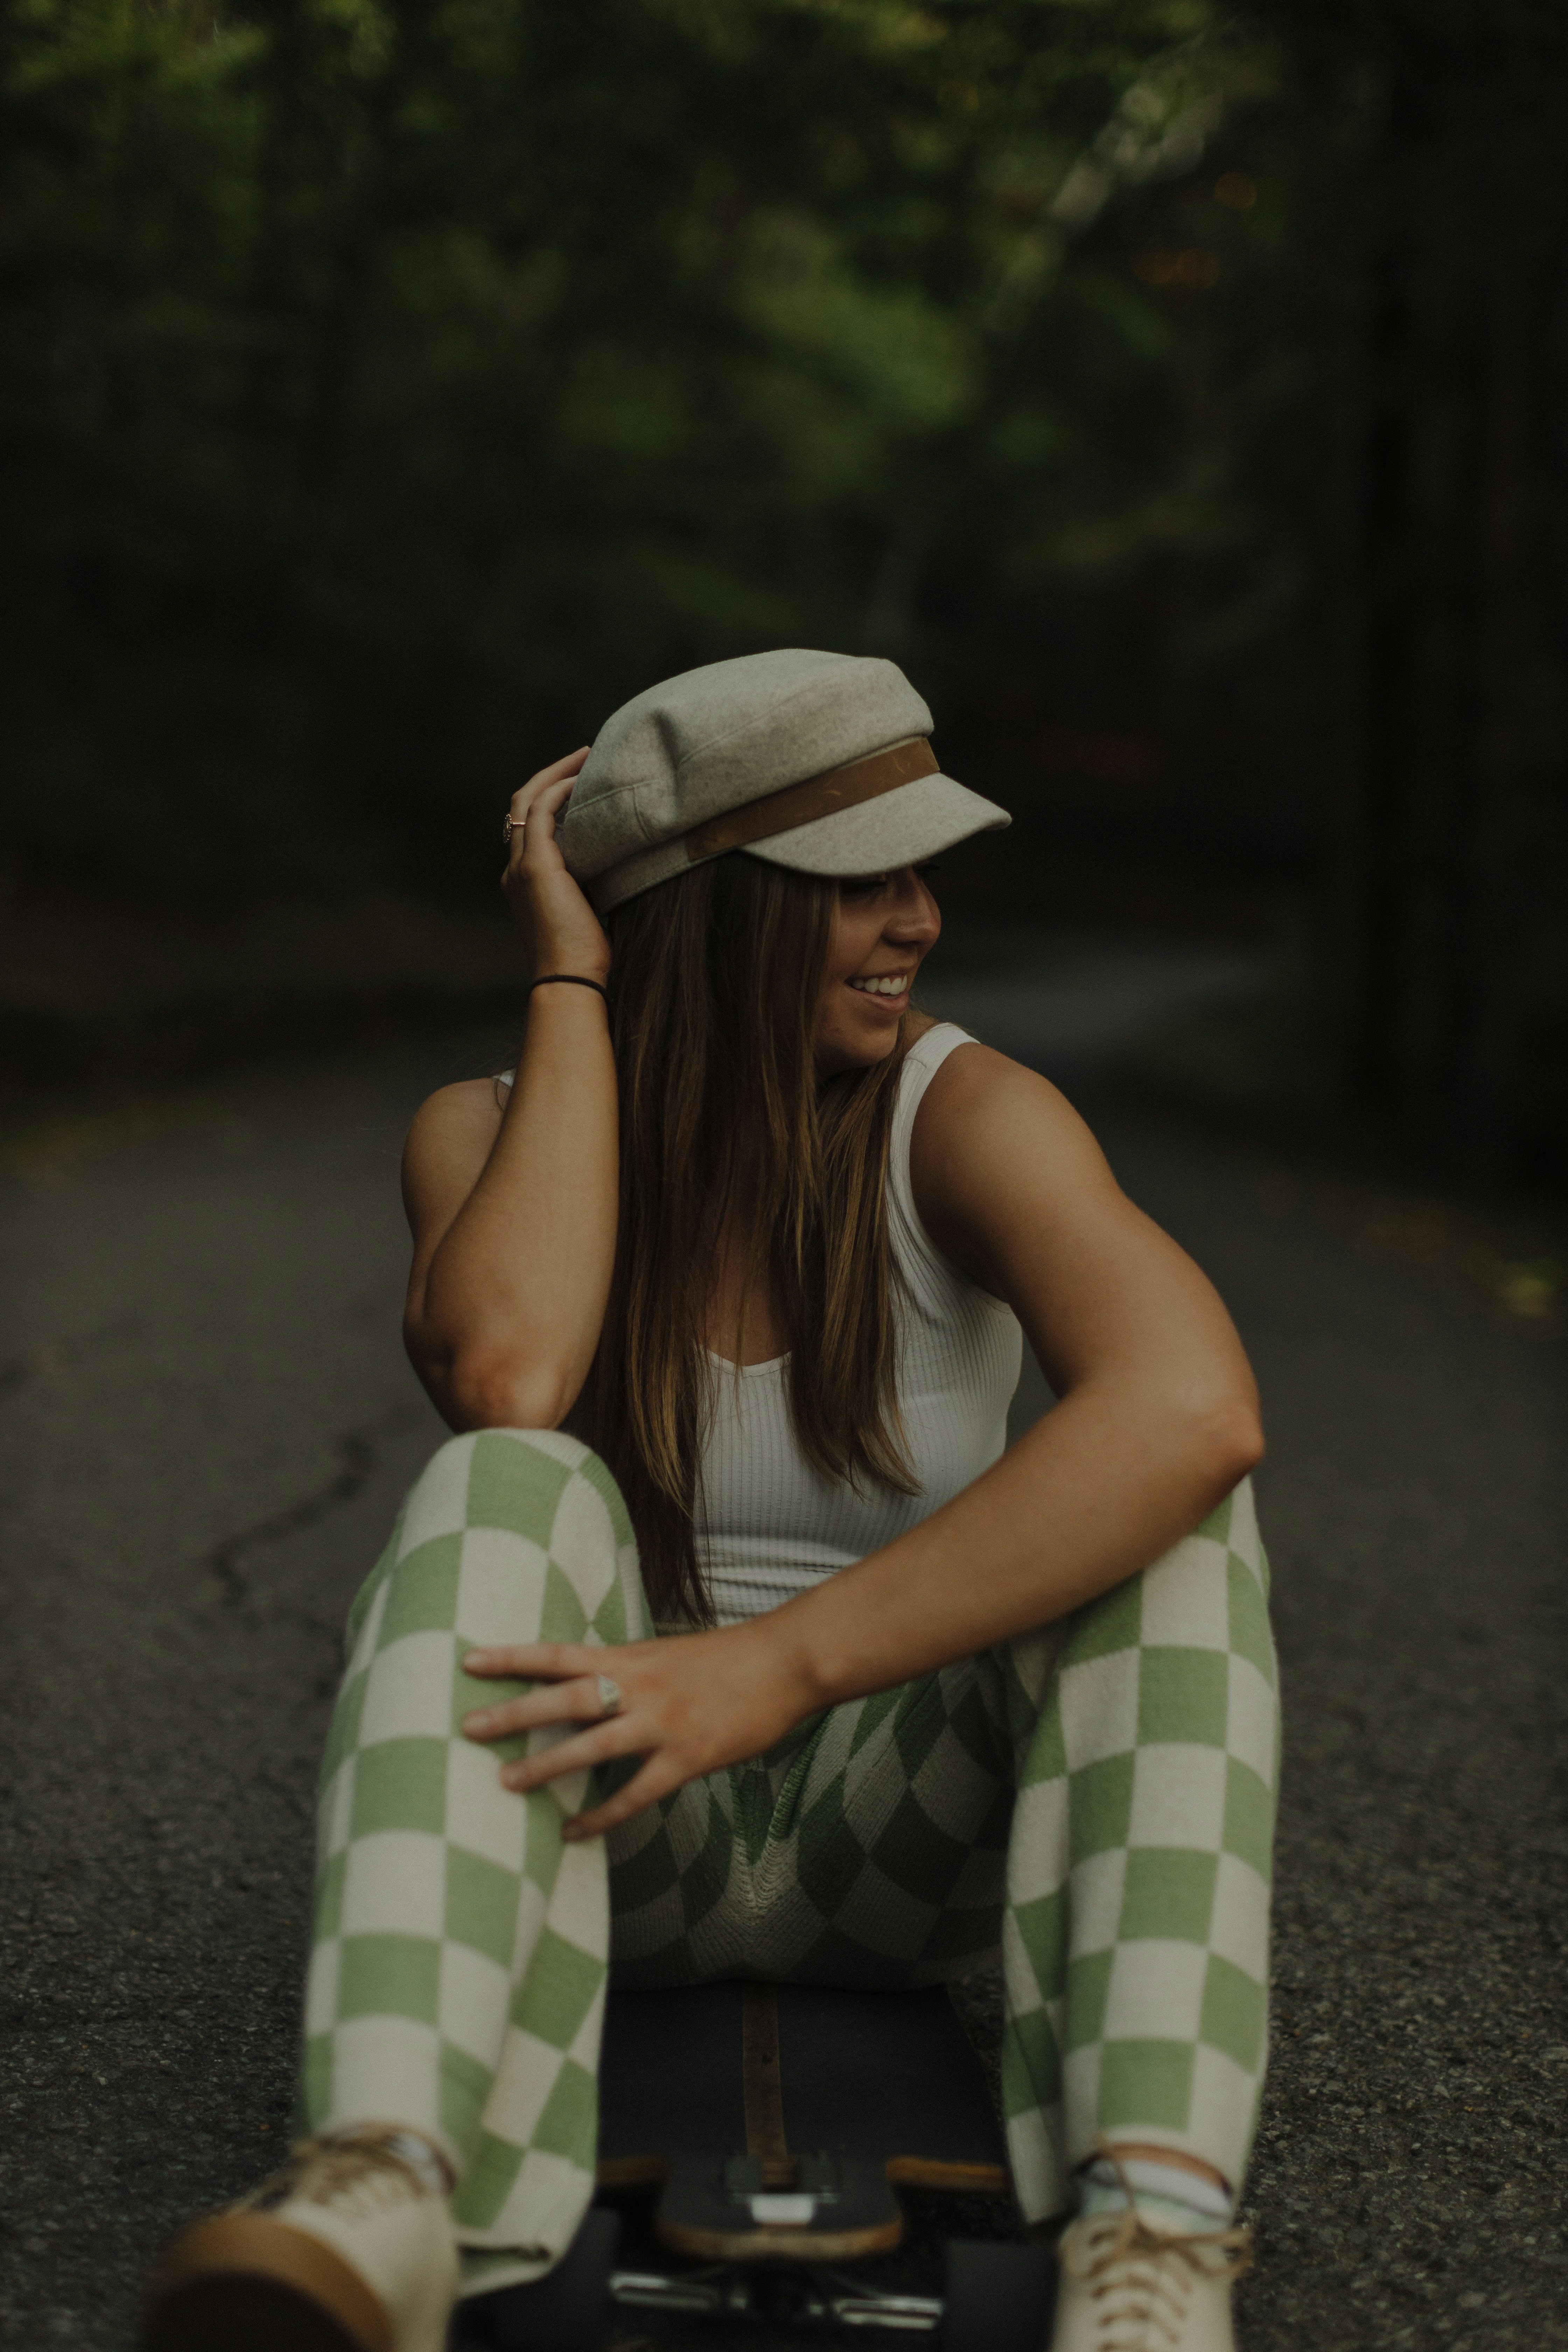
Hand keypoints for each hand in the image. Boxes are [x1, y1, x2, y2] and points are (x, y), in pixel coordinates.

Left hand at [459, 1622, 814, 1839]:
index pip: (559, 1654)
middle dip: (514, 1713)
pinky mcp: (687, 1758)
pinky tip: (574, 1831)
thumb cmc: (726, 1658)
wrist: (784, 1663)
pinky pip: (635, 1794)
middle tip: (468, 1727)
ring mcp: (662, 1723)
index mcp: (631, 1658)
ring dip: (546, 1765)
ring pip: (592, 1746)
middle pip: (564, 1698)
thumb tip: (591, 1689)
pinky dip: (602, 1815)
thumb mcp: (667, 1654)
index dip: (513, 1656)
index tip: (470, 1661)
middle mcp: (639, 1687)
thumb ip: (628, 1673)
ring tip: (505, 1782)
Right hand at [502, 749, 610, 984]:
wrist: (571, 979)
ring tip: (587, 757)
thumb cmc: (585, 958)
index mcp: (523, 882)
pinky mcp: (535, 866)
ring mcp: (520, 866)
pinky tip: (583, 782)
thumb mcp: (586, 912)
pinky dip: (559, 791)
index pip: (529, 826)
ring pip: (526, 800)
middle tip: (584, 756)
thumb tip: (620, 866)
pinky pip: (540, 812)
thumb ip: (590, 885)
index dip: (551, 799)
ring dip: (556, 774)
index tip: (582, 783)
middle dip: (551, 776)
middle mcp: (514, 870)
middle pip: (521, 805)